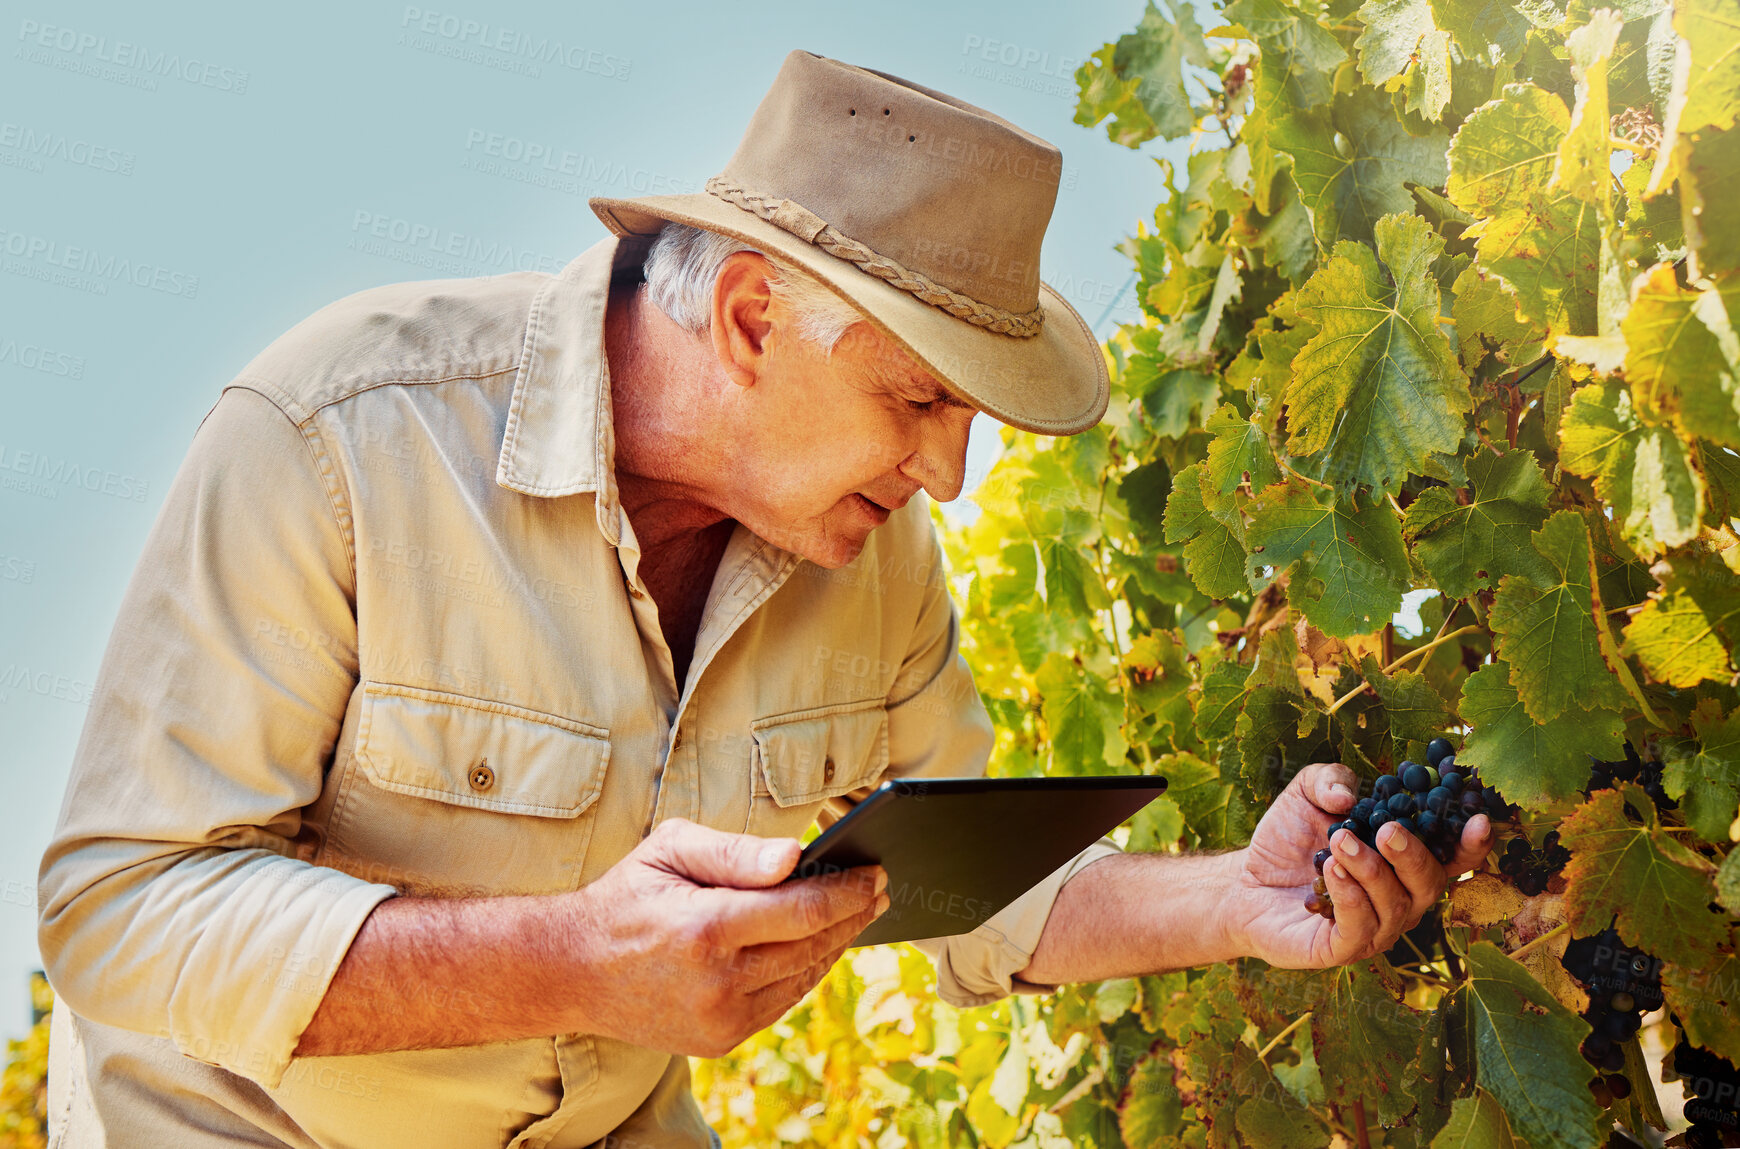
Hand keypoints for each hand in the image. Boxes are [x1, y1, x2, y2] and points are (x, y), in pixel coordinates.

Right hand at [566, 817, 888, 1056]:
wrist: (573, 970)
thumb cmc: (627, 896)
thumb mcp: (670, 850)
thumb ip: (735, 851)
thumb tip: (795, 856)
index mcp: (705, 928)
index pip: (802, 910)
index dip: (847, 891)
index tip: (875, 872)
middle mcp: (716, 982)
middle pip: (811, 947)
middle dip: (851, 915)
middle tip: (878, 889)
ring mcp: (718, 1019)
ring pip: (801, 979)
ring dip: (834, 946)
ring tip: (857, 914)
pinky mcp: (718, 1040)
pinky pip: (780, 1003)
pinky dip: (804, 973)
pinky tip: (818, 947)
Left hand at [1225, 763, 1492, 967]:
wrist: (1246, 880)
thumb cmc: (1289, 838)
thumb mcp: (1307, 794)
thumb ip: (1330, 779)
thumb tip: (1348, 795)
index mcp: (1404, 862)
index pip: (1451, 857)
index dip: (1471, 843)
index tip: (1478, 819)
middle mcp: (1400, 899)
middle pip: (1430, 884)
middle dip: (1413, 855)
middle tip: (1388, 831)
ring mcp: (1376, 929)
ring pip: (1395, 905)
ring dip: (1372, 871)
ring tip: (1342, 842)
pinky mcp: (1343, 949)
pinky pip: (1360, 928)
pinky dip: (1350, 896)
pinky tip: (1331, 870)